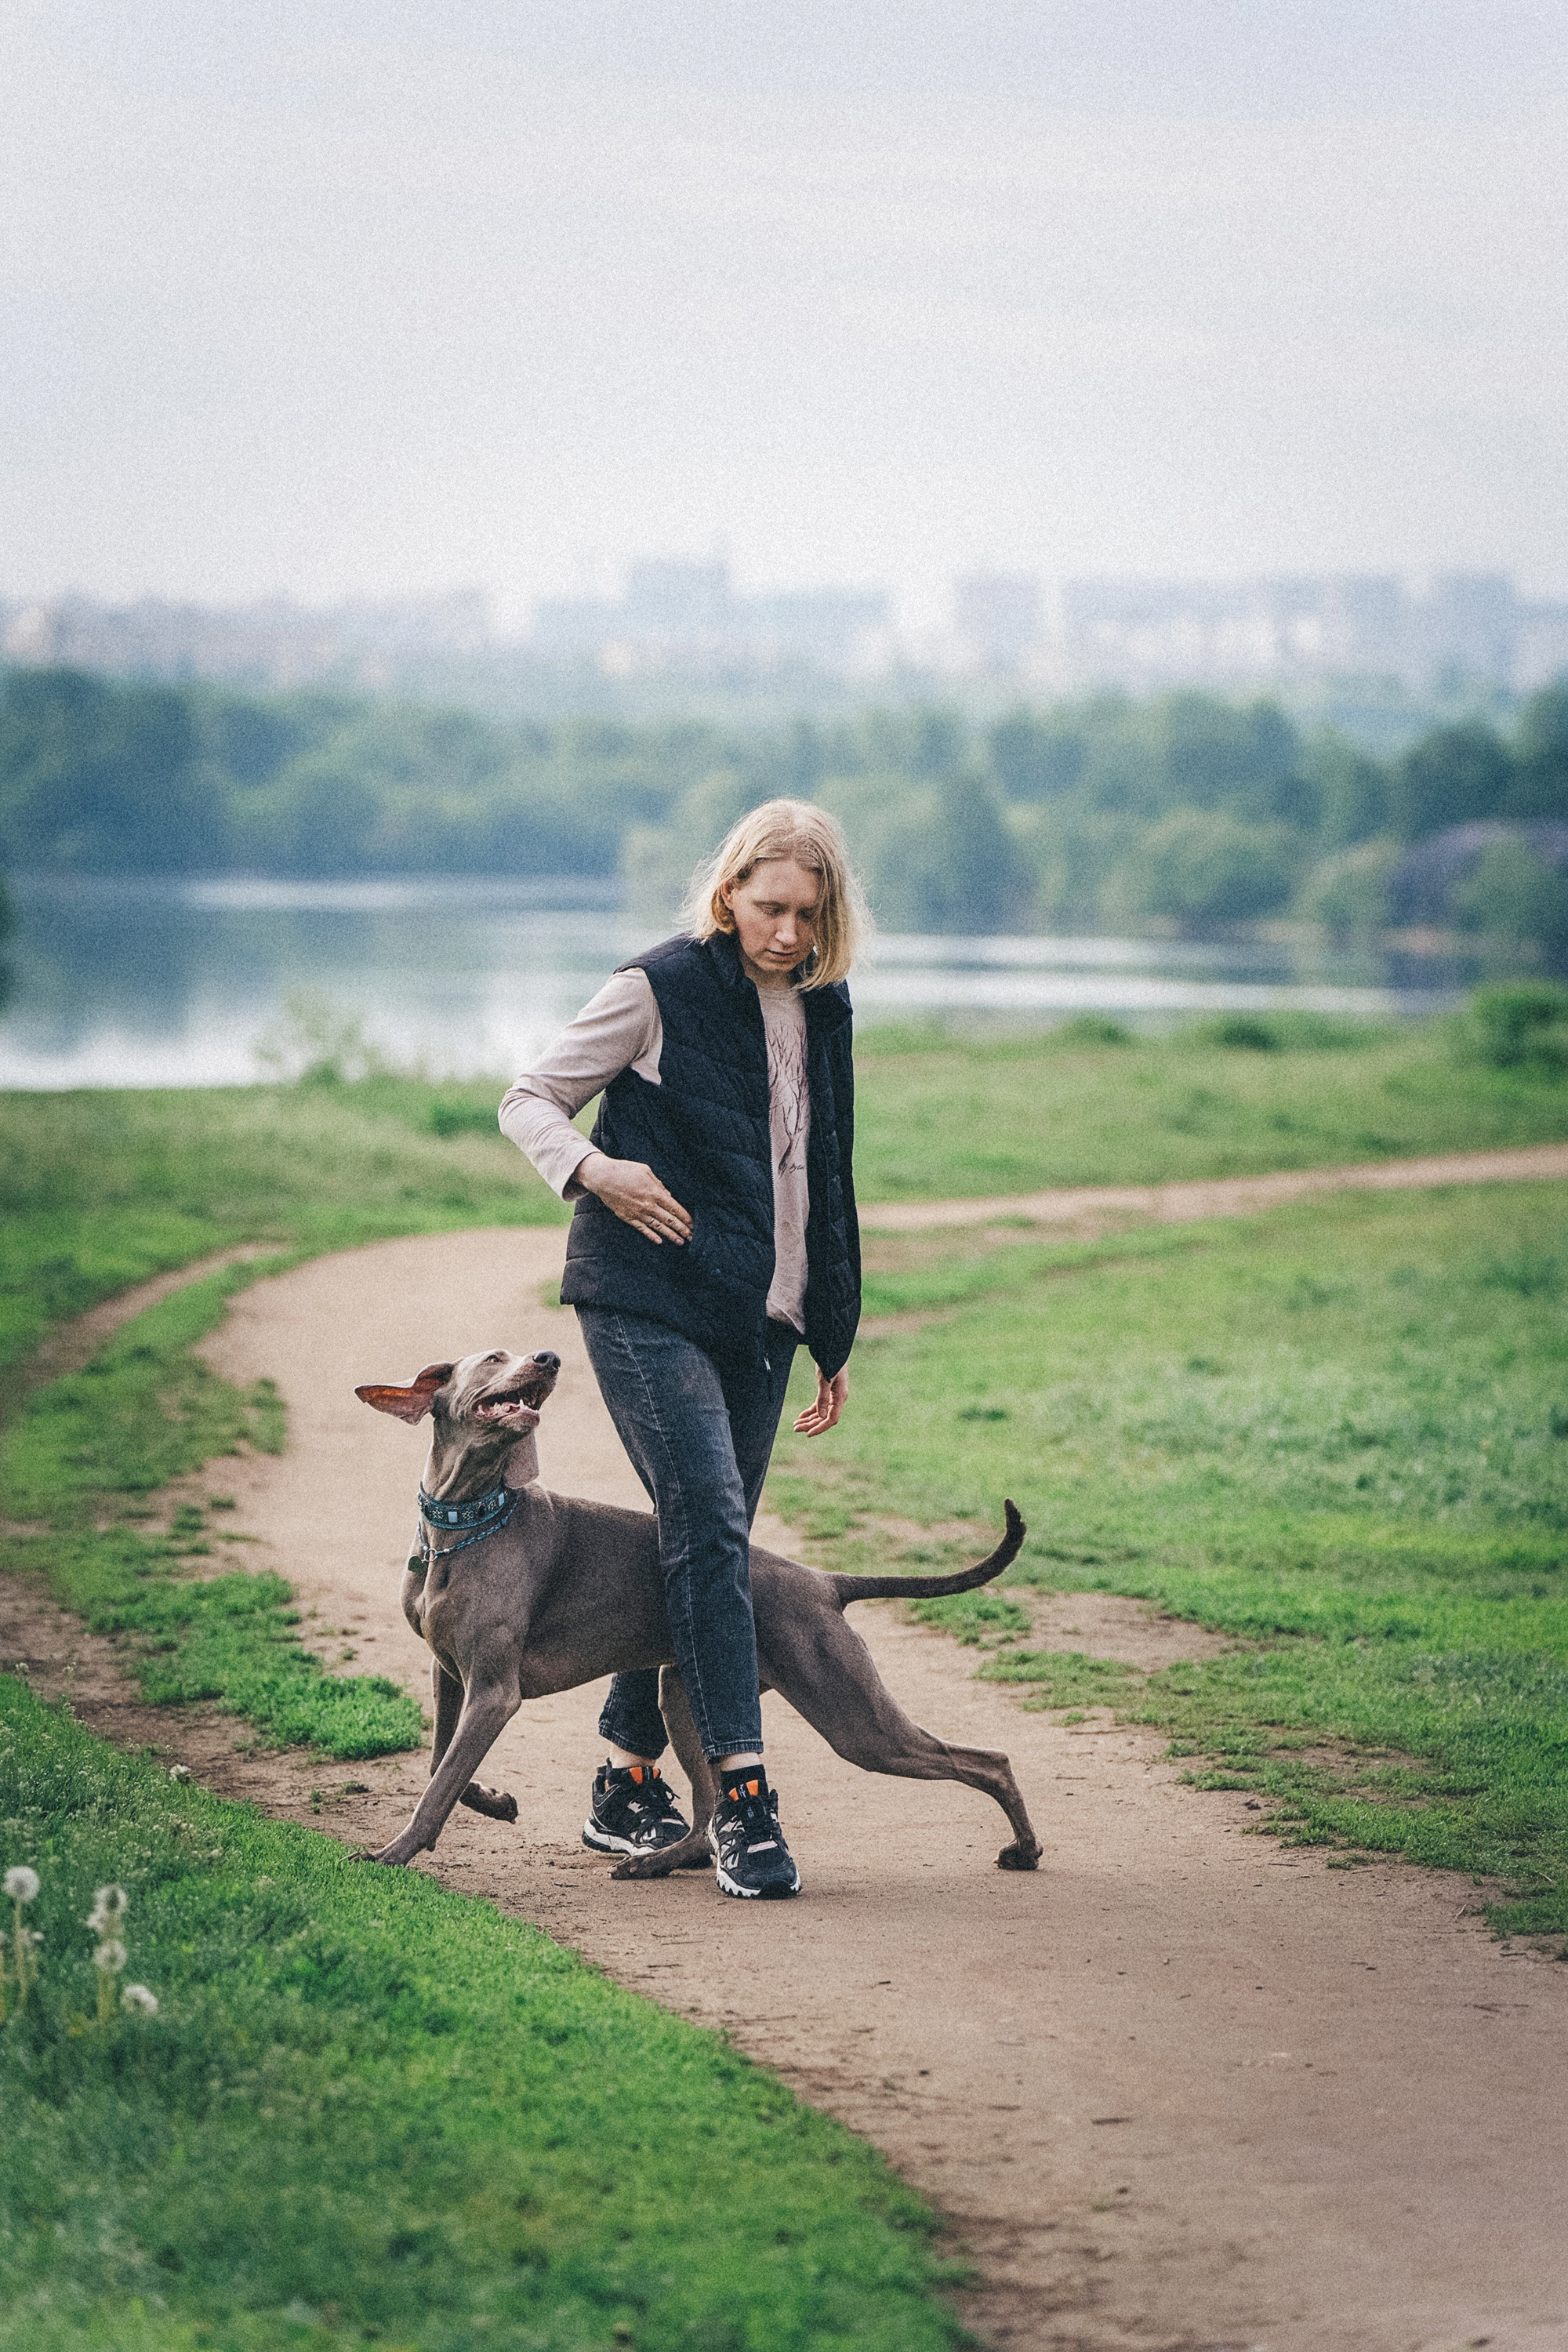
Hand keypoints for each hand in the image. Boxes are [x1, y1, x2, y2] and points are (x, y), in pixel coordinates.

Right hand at [578, 1151, 692, 1245]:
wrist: (602, 1177)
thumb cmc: (625, 1170)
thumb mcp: (646, 1171)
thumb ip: (659, 1184)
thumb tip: (669, 1196)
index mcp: (654, 1192)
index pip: (675, 1208)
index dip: (685, 1217)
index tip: (693, 1224)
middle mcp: (648, 1205)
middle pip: (669, 1220)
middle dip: (682, 1229)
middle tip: (692, 1237)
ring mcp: (637, 1213)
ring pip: (658, 1227)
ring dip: (671, 1235)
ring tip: (680, 1242)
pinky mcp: (627, 1217)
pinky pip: (642, 1229)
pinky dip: (651, 1236)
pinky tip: (660, 1241)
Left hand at [794, 1366, 846, 1436]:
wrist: (832, 1347)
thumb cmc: (830, 1360)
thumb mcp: (825, 1379)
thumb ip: (823, 1397)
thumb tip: (822, 1416)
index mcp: (841, 1397)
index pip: (831, 1419)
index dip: (820, 1428)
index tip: (808, 1434)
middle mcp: (838, 1398)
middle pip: (825, 1418)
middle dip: (810, 1425)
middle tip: (795, 1429)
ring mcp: (833, 1395)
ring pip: (821, 1413)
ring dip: (809, 1419)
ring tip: (795, 1425)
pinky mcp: (828, 1391)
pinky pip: (819, 1405)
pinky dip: (811, 1411)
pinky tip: (801, 1415)